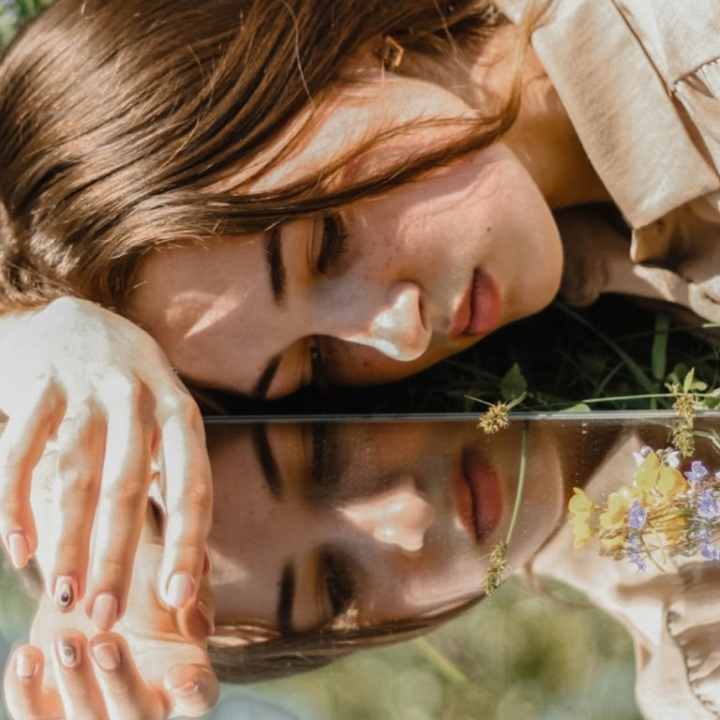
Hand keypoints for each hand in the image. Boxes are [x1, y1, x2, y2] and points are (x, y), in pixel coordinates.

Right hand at [0, 296, 212, 628]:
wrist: (77, 320)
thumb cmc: (132, 395)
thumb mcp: (166, 426)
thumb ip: (175, 490)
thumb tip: (197, 575)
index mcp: (181, 414)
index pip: (192, 485)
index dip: (188, 541)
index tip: (178, 597)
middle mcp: (139, 399)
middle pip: (128, 486)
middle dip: (116, 556)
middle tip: (106, 615)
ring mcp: (87, 389)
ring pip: (75, 474)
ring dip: (67, 541)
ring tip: (62, 597)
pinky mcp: (40, 384)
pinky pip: (20, 450)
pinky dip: (14, 502)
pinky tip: (18, 550)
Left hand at [3, 504, 218, 718]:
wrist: (94, 574)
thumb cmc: (143, 574)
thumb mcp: (168, 572)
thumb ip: (183, 586)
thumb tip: (187, 602)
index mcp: (185, 670)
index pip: (200, 695)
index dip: (192, 692)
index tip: (179, 677)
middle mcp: (145, 700)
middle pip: (138, 717)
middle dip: (119, 683)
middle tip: (104, 640)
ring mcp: (96, 710)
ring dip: (75, 686)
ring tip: (65, 638)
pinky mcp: (51, 707)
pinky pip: (34, 718)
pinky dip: (25, 692)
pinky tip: (28, 655)